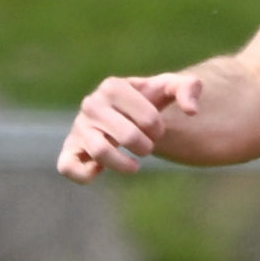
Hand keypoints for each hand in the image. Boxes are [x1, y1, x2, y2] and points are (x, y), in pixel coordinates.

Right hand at [58, 71, 200, 178]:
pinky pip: (67, 166)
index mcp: (113, 86)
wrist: (126, 113)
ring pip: (100, 152)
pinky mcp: (70, 148)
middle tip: (148, 146)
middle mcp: (91, 104)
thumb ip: (189, 88)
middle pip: (127, 136)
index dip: (158, 128)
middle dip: (146, 146)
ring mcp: (79, 127)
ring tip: (135, 165)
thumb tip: (192, 111)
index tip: (158, 129)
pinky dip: (85, 174)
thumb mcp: (170, 87)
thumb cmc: (149, 99)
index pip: (146, 118)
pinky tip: (100, 171)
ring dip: (124, 164)